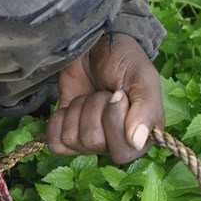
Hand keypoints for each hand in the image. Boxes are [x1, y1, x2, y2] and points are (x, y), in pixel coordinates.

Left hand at [47, 33, 163, 163]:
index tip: (117, 95)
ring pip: (72, 139)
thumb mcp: (143, 79)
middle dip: (94, 109)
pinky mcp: (66, 135)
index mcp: (141, 137)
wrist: (95, 47)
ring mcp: (88, 141)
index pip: (122, 153)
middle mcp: (114, 144)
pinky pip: (55, 143)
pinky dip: (58, 120)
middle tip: (104, 93)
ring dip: (78, 109)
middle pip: (92, 142)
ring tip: (90, 95)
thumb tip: (137, 142)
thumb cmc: (124, 62)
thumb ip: (145, 110)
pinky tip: (70, 107)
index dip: (114, 124)